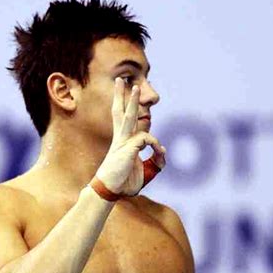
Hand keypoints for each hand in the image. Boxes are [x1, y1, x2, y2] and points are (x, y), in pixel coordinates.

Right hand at [95, 77, 165, 195]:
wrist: (109, 191)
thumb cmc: (122, 184)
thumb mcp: (144, 173)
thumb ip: (155, 163)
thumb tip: (163, 153)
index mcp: (122, 144)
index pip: (129, 126)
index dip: (144, 128)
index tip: (157, 147)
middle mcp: (120, 139)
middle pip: (120, 113)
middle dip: (122, 97)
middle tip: (121, 81)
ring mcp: (122, 142)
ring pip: (127, 116)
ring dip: (131, 101)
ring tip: (133, 87)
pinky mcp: (126, 148)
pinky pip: (147, 140)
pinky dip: (156, 146)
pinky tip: (159, 154)